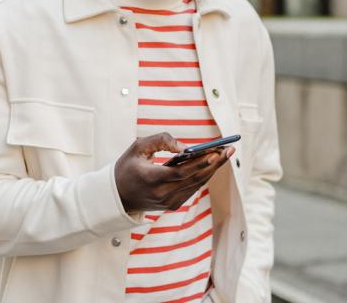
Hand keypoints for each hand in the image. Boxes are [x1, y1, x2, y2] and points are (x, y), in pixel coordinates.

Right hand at [114, 132, 233, 212]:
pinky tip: (213, 164)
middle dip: (214, 163)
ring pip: (197, 184)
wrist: (117, 196)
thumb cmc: (127, 167)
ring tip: (225, 153)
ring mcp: (169, 202)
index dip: (200, 162)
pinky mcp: (173, 205)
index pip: (181, 172)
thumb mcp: (138, 147)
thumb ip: (161, 141)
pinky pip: (192, 188)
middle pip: (195, 178)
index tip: (216, 151)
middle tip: (228, 149)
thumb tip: (186, 147)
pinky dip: (203, 176)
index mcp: (151, 179)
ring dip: (212, 169)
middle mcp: (162, 194)